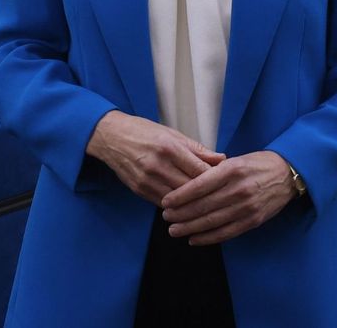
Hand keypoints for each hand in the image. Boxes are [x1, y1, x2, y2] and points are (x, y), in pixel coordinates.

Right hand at [85, 111, 223, 205]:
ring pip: (177, 200)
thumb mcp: (172, 134)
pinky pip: (163, 203)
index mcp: (169, 148)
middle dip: (205, 193)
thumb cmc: (143, 132)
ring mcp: (147, 180)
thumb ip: (197, 149)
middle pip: (190, 188)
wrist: (111, 137)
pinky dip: (175, 204)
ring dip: (191, 202)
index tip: (225, 181)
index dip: (215, 179)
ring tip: (204, 202)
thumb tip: (221, 158)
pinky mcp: (139, 190)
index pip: (199, 170)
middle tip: (218, 195)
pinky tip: (184, 203)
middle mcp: (158, 165)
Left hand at [159, 151, 297, 245]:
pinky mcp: (253, 220)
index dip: (180, 196)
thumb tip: (187, 183)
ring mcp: (246, 207)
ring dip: (190, 228)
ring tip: (174, 230)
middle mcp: (238, 189)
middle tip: (166, 218)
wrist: (287, 174)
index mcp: (231, 170)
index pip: (199, 185)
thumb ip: (214, 171)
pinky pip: (226, 233)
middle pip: (203, 206)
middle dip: (181, 214)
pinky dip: (208, 238)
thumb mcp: (236, 160)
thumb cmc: (257, 164)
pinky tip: (194, 239)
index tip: (165, 202)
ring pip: (212, 221)